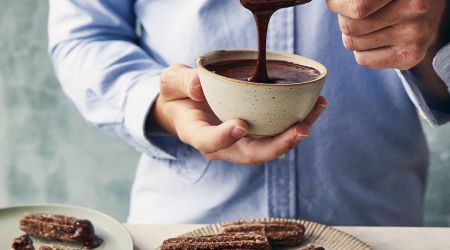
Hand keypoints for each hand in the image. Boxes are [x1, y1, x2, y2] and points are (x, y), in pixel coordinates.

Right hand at [150, 64, 327, 164]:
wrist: (185, 106)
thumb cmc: (178, 94)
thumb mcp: (171, 82)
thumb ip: (182, 81)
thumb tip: (199, 86)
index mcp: (195, 133)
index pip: (208, 142)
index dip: (224, 138)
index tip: (240, 125)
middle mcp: (221, 145)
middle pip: (250, 154)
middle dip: (277, 146)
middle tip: (301, 129)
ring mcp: (239, 142)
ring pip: (268, 147)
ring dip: (294, 134)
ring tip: (317, 109)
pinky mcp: (253, 134)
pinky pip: (275, 134)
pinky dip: (295, 122)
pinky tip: (314, 105)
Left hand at [327, 0, 447, 69]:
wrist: (429, 7)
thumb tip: (334, 7)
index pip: (357, 8)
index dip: (340, 6)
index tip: (346, 4)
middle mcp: (415, 9)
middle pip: (349, 26)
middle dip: (345, 19)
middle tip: (361, 14)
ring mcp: (415, 35)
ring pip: (352, 43)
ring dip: (353, 35)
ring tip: (371, 24)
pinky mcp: (410, 56)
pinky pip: (363, 59)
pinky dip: (362, 50)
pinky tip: (377, 39)